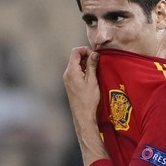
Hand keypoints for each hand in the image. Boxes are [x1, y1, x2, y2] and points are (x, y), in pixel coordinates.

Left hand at [63, 46, 107, 165]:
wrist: (83, 115)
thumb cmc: (88, 99)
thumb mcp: (92, 80)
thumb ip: (92, 65)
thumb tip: (95, 53)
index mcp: (71, 71)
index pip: (75, 51)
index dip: (86, 50)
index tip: (96, 55)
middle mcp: (67, 74)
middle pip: (75, 57)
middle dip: (87, 56)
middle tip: (98, 61)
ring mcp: (68, 79)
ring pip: (76, 64)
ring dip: (86, 64)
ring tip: (96, 69)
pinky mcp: (70, 84)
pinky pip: (76, 72)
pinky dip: (84, 70)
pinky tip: (92, 76)